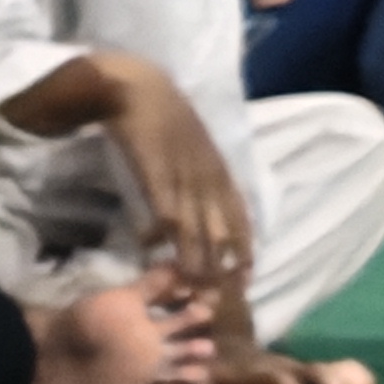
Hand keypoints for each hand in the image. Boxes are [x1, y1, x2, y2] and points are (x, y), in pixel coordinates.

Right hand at [94, 59, 253, 303]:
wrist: (137, 87)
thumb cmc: (164, 112)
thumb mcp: (194, 144)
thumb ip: (201, 172)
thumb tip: (205, 199)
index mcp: (219, 171)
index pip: (241, 219)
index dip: (244, 251)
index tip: (245, 279)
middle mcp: (208, 179)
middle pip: (222, 232)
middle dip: (222, 266)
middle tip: (216, 296)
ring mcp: (183, 178)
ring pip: (196, 230)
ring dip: (193, 261)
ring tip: (188, 286)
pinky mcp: (156, 175)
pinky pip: (164, 213)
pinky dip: (161, 235)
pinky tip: (152, 249)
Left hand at [208, 344, 379, 383]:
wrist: (235, 347)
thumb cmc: (221, 369)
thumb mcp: (209, 376)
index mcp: (266, 370)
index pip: (284, 381)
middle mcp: (292, 368)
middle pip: (318, 375)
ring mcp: (309, 370)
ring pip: (338, 373)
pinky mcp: (320, 375)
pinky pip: (348, 374)